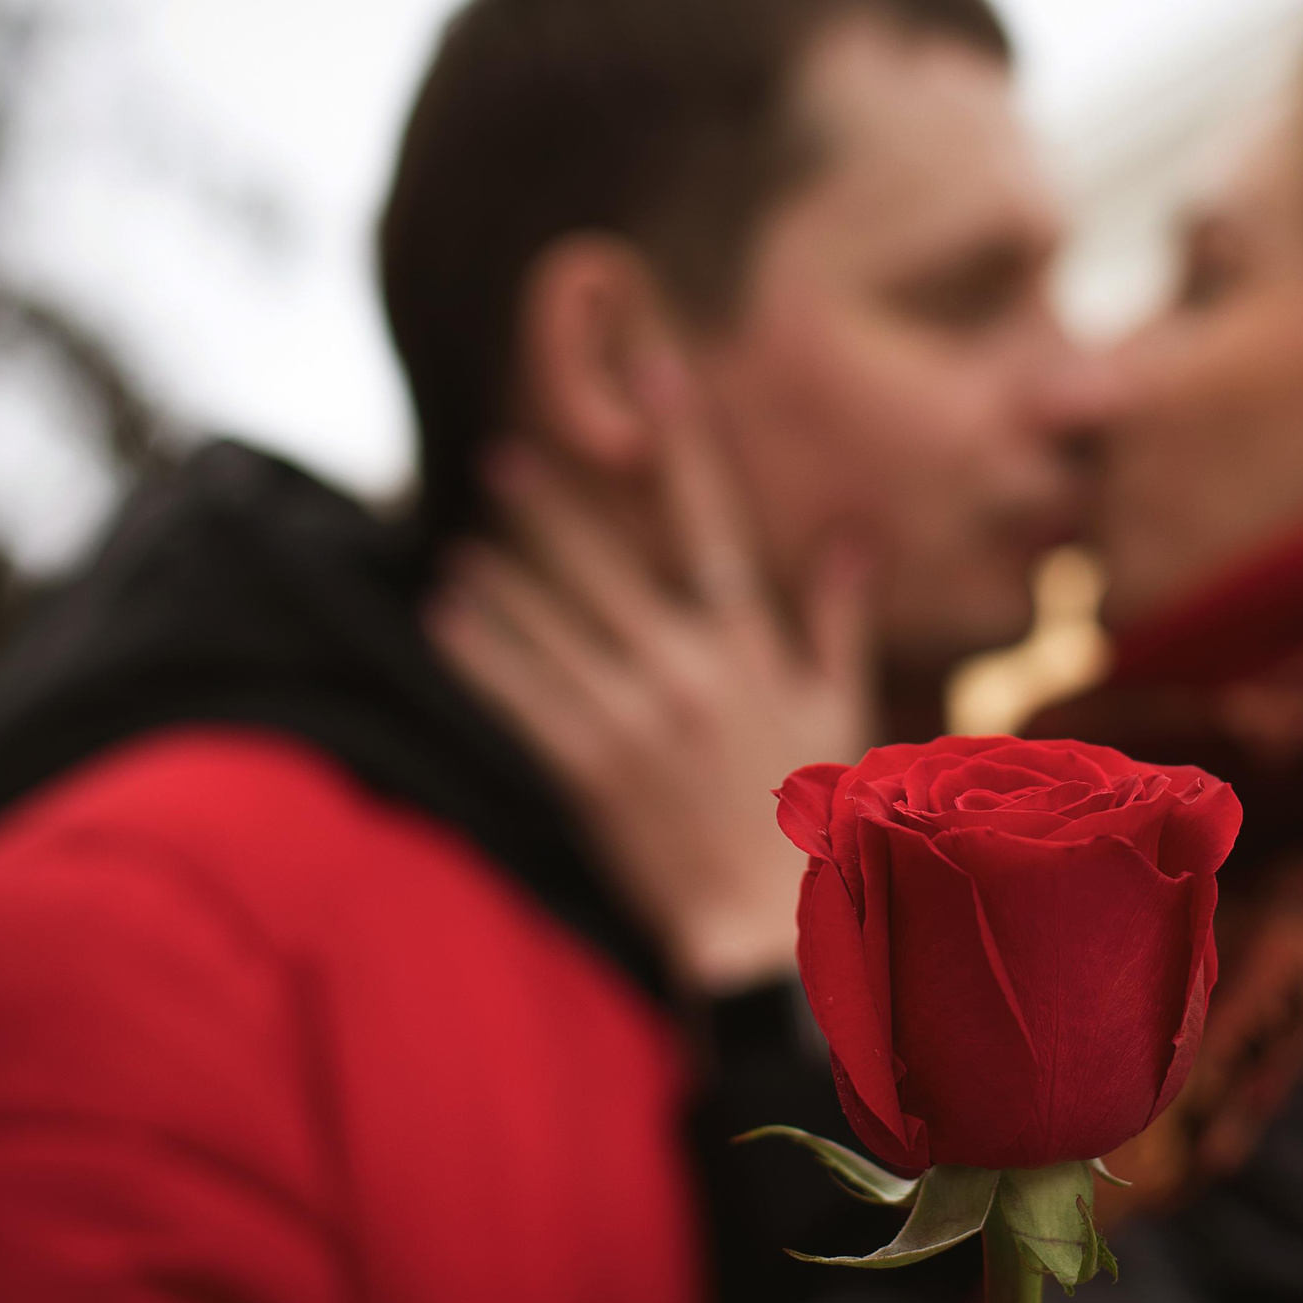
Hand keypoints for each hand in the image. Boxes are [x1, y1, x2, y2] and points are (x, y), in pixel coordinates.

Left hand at [427, 368, 874, 996]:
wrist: (761, 927)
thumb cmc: (809, 817)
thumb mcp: (837, 711)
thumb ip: (839, 620)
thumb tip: (855, 539)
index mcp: (753, 650)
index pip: (715, 523)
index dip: (685, 445)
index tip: (658, 375)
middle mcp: (689, 672)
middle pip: (610, 566)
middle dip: (556, 507)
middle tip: (506, 453)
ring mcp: (632, 720)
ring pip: (552, 625)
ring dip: (503, 576)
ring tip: (463, 535)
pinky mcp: (588, 770)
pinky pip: (521, 697)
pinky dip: (481, 652)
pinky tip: (447, 614)